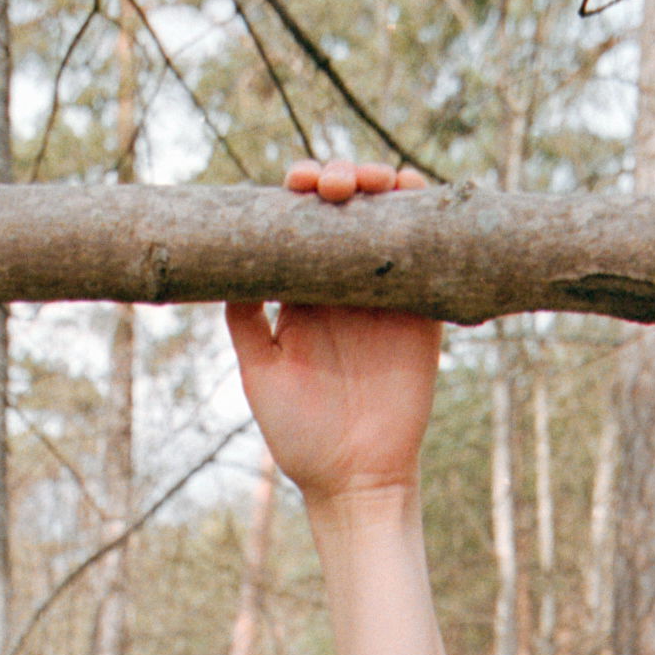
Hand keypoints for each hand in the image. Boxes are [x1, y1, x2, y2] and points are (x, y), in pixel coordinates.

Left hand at [226, 163, 439, 509]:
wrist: (355, 478)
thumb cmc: (301, 435)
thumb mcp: (259, 372)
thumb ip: (244, 319)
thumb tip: (226, 260)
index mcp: (304, 293)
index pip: (302, 223)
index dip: (298, 192)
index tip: (293, 186)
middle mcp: (344, 285)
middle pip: (345, 207)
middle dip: (337, 176)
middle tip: (329, 187)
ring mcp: (385, 293)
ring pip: (387, 214)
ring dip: (378, 183)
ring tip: (364, 185)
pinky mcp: (421, 309)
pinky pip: (428, 246)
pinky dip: (420, 209)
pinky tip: (406, 193)